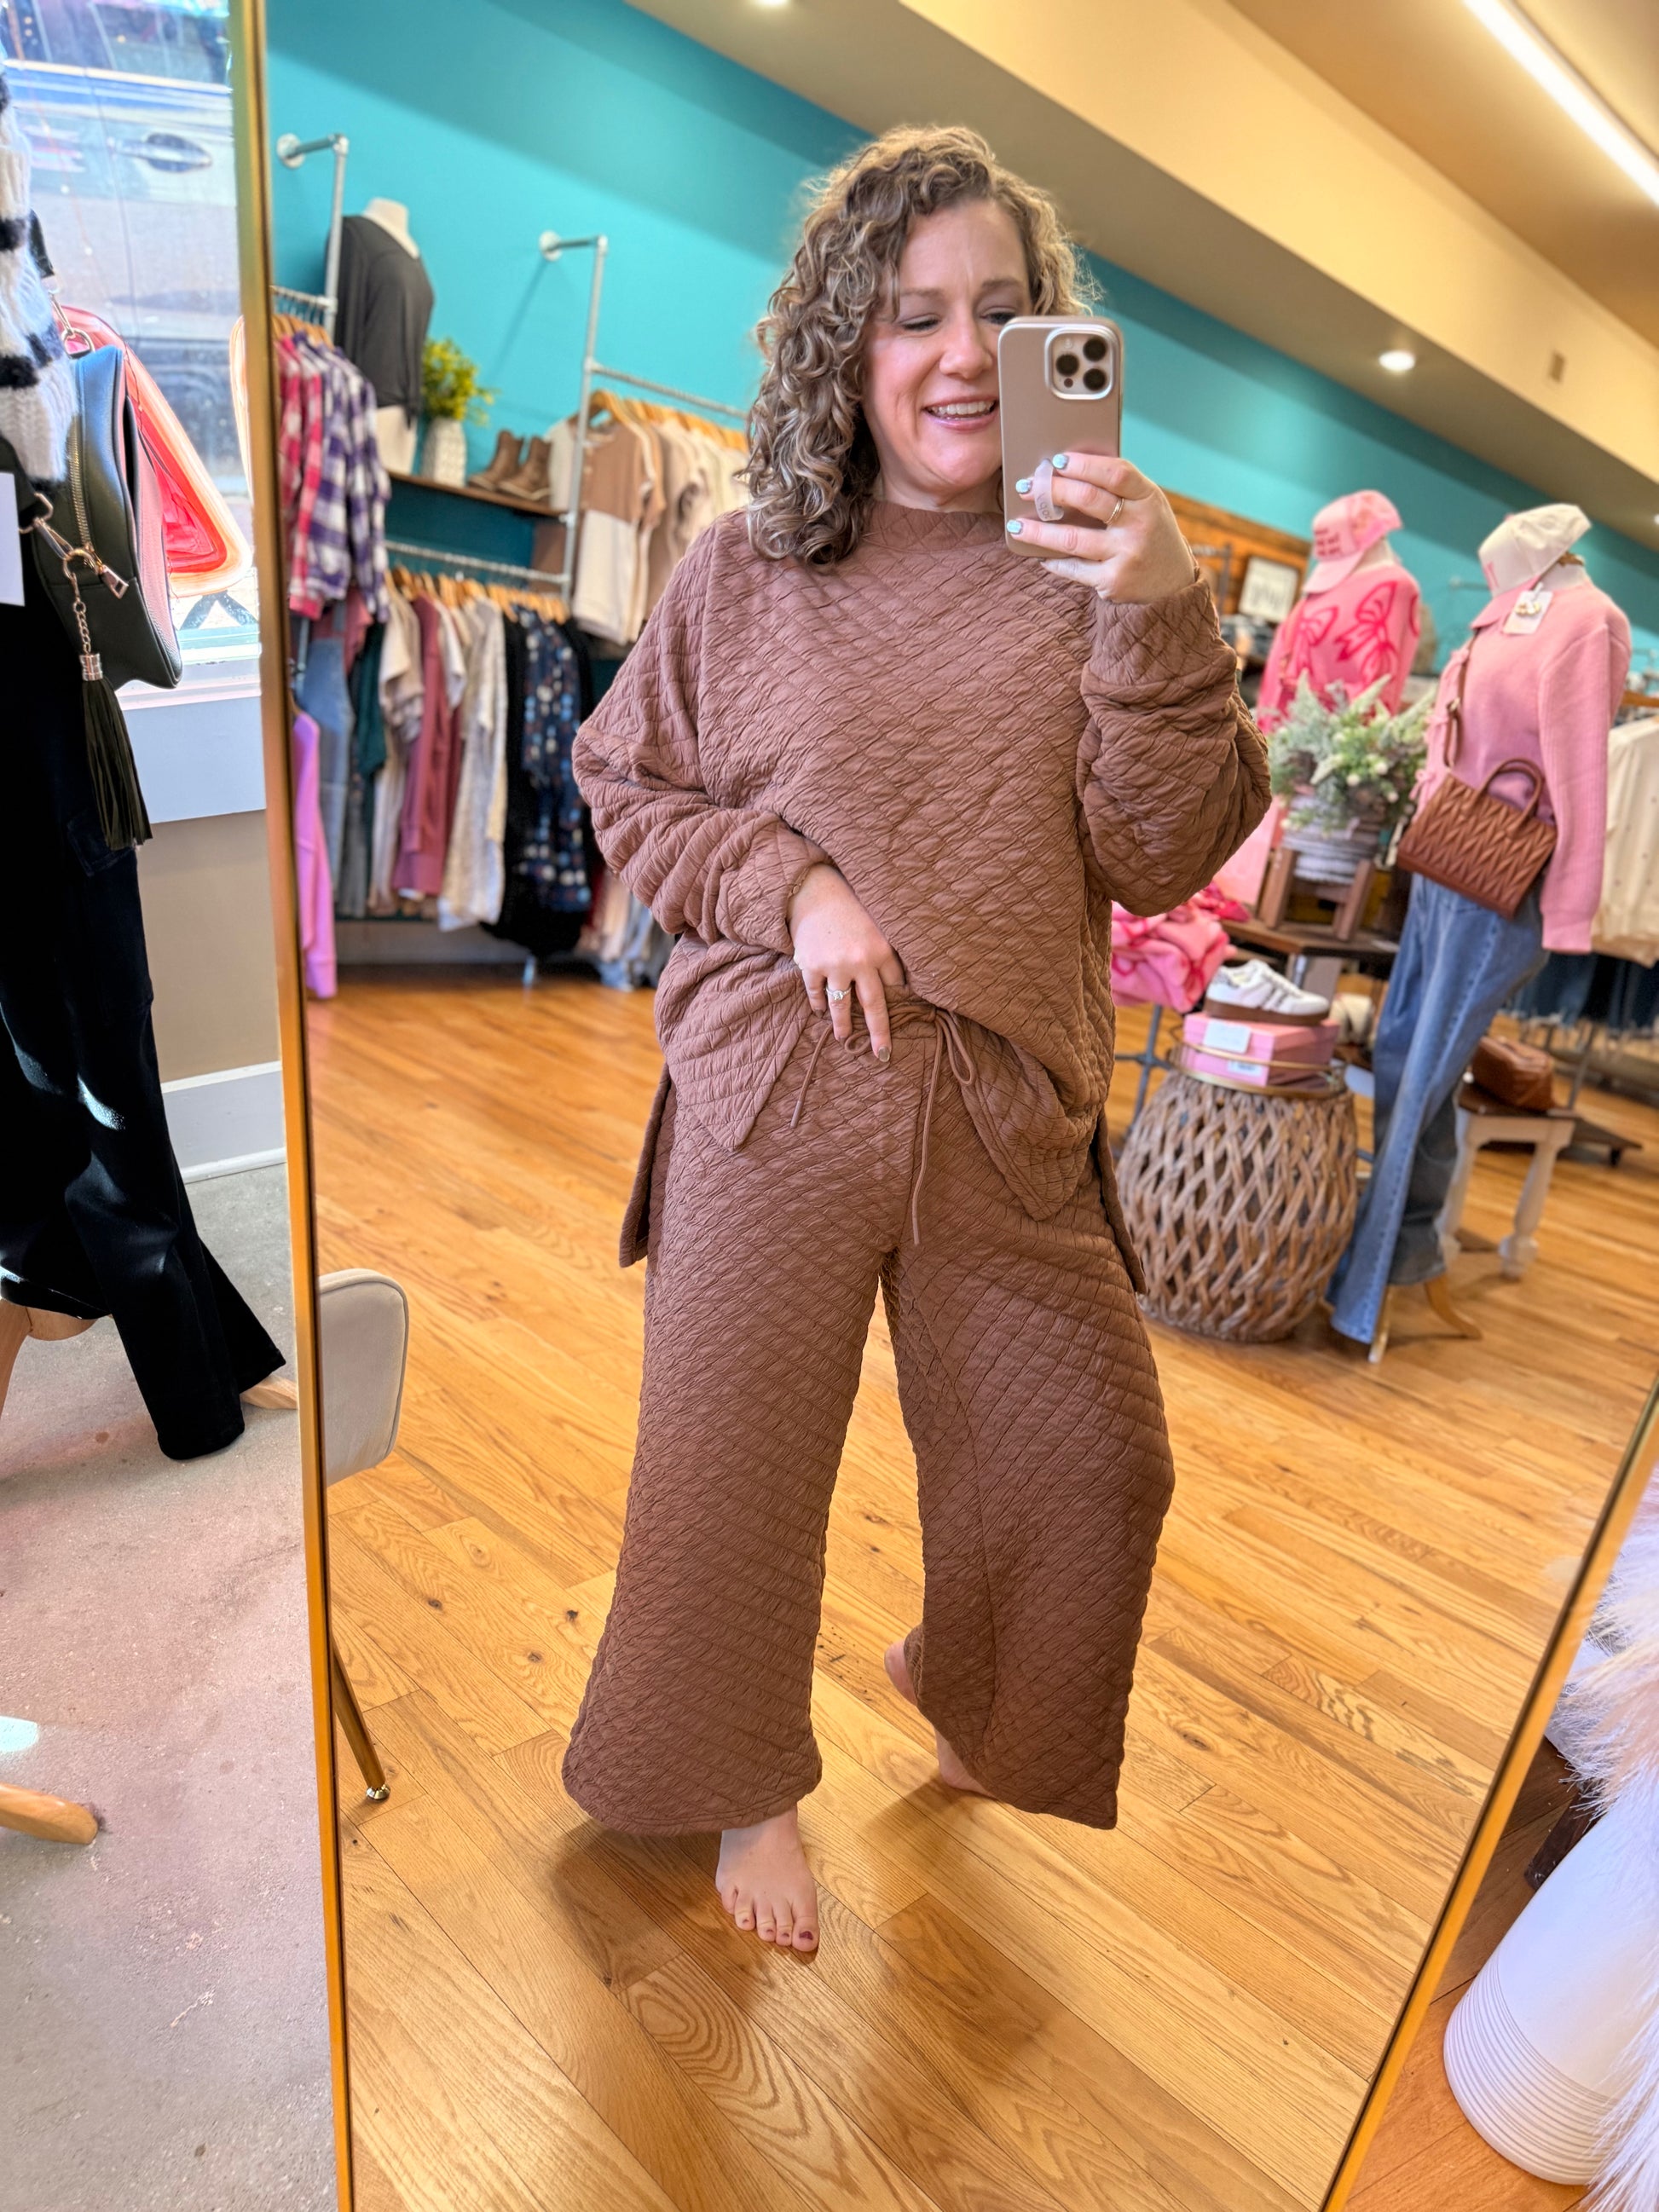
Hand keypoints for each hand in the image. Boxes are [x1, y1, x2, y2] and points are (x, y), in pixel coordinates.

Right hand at [788, 863, 904, 1058]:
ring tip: (843, 1038)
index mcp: (882, 950)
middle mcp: (859, 961)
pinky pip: (817, 994)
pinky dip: (819, 1004)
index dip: (898, 1000)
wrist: (814, 891)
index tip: (902, 1015)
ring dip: (842, 1025)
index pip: (895, 986)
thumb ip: (886, 952)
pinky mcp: (811, 966)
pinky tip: (821, 1011)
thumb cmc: (851, 908)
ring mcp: (834, 965)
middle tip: (882, 1054)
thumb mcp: (878, 925)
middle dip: (879, 1033)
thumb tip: (899, 984)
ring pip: (841, 1006)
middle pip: (873, 1006)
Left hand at [1008, 453, 1196, 601]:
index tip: (1056, 461)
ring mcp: (1126, 555)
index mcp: (1148, 498)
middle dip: (1052, 490)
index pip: (1115, 473)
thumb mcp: (1147, 505)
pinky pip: (1074, 569)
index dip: (1083, 464)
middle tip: (1027, 487)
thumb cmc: (1151, 534)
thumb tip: (1067, 470)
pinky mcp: (1113, 582)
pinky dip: (1054, 561)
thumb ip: (1119, 489)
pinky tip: (1040, 555)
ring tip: (1016, 525)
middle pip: (1088, 499)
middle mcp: (1139, 525)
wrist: (1173, 584)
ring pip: (1073, 539)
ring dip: (1038, 531)